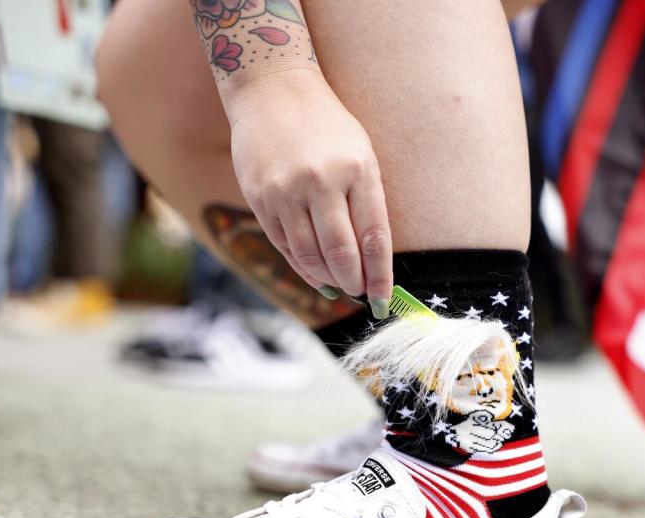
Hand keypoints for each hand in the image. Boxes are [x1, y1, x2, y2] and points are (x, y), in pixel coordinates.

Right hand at [228, 71, 392, 317]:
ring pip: (310, 255)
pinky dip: (302, 266)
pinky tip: (316, 275)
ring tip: (341, 287)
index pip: (374, 237)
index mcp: (357, 169)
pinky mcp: (260, 197)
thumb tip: (372, 258)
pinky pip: (284, 245)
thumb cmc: (327, 126)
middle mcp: (321, 181)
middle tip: (361, 294)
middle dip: (354, 281)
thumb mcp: (360, 154)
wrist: (272, 90)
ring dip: (328, 279)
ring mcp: (286, 191)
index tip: (384, 299)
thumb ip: (367, 202)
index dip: (380, 275)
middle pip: (341, 252)